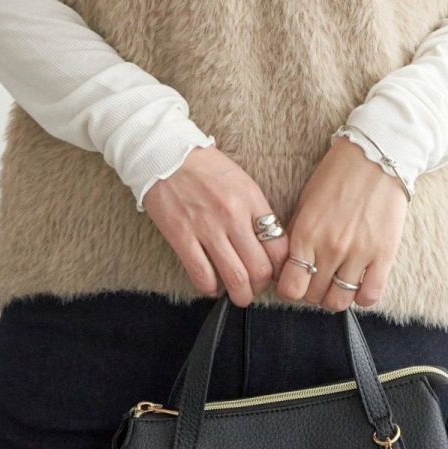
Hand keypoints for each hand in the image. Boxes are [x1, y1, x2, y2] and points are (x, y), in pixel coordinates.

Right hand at [141, 144, 289, 305]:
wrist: (166, 153)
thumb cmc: (206, 167)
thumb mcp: (242, 181)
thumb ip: (257, 211)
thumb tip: (271, 243)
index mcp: (251, 199)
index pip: (279, 246)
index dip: (281, 267)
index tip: (275, 272)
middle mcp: (232, 215)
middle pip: (260, 268)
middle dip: (261, 286)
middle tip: (256, 286)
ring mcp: (206, 227)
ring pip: (235, 278)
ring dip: (240, 294)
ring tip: (238, 294)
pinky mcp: (181, 236)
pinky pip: (202, 275)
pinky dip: (210, 288)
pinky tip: (212, 285)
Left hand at [274, 137, 408, 311]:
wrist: (375, 156)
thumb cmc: (337, 176)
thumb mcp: (306, 202)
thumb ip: (297, 235)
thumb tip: (288, 265)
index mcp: (306, 232)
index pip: (290, 287)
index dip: (292, 287)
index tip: (298, 280)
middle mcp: (330, 247)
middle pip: (314, 296)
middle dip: (313, 291)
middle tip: (319, 278)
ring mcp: (359, 252)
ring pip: (339, 301)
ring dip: (336, 296)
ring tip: (338, 281)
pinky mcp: (384, 254)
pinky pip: (370, 296)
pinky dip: (362, 296)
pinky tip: (360, 282)